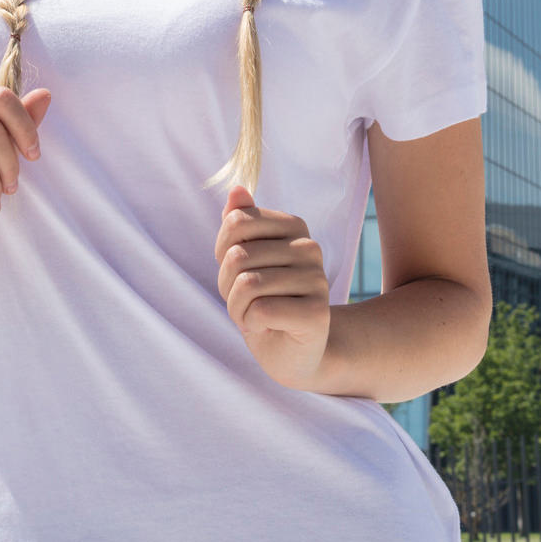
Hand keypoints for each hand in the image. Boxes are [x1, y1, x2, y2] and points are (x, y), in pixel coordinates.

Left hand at [214, 185, 330, 390]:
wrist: (293, 352)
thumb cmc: (264, 301)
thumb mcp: (244, 260)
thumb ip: (240, 223)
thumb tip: (237, 189)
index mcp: (294, 226)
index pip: (235, 223)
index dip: (223, 253)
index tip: (238, 272)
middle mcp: (310, 248)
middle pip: (237, 256)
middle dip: (227, 286)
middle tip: (247, 301)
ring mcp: (317, 280)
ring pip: (246, 285)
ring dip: (237, 309)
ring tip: (255, 315)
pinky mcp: (317, 313)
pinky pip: (260, 309)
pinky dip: (250, 324)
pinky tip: (266, 328)